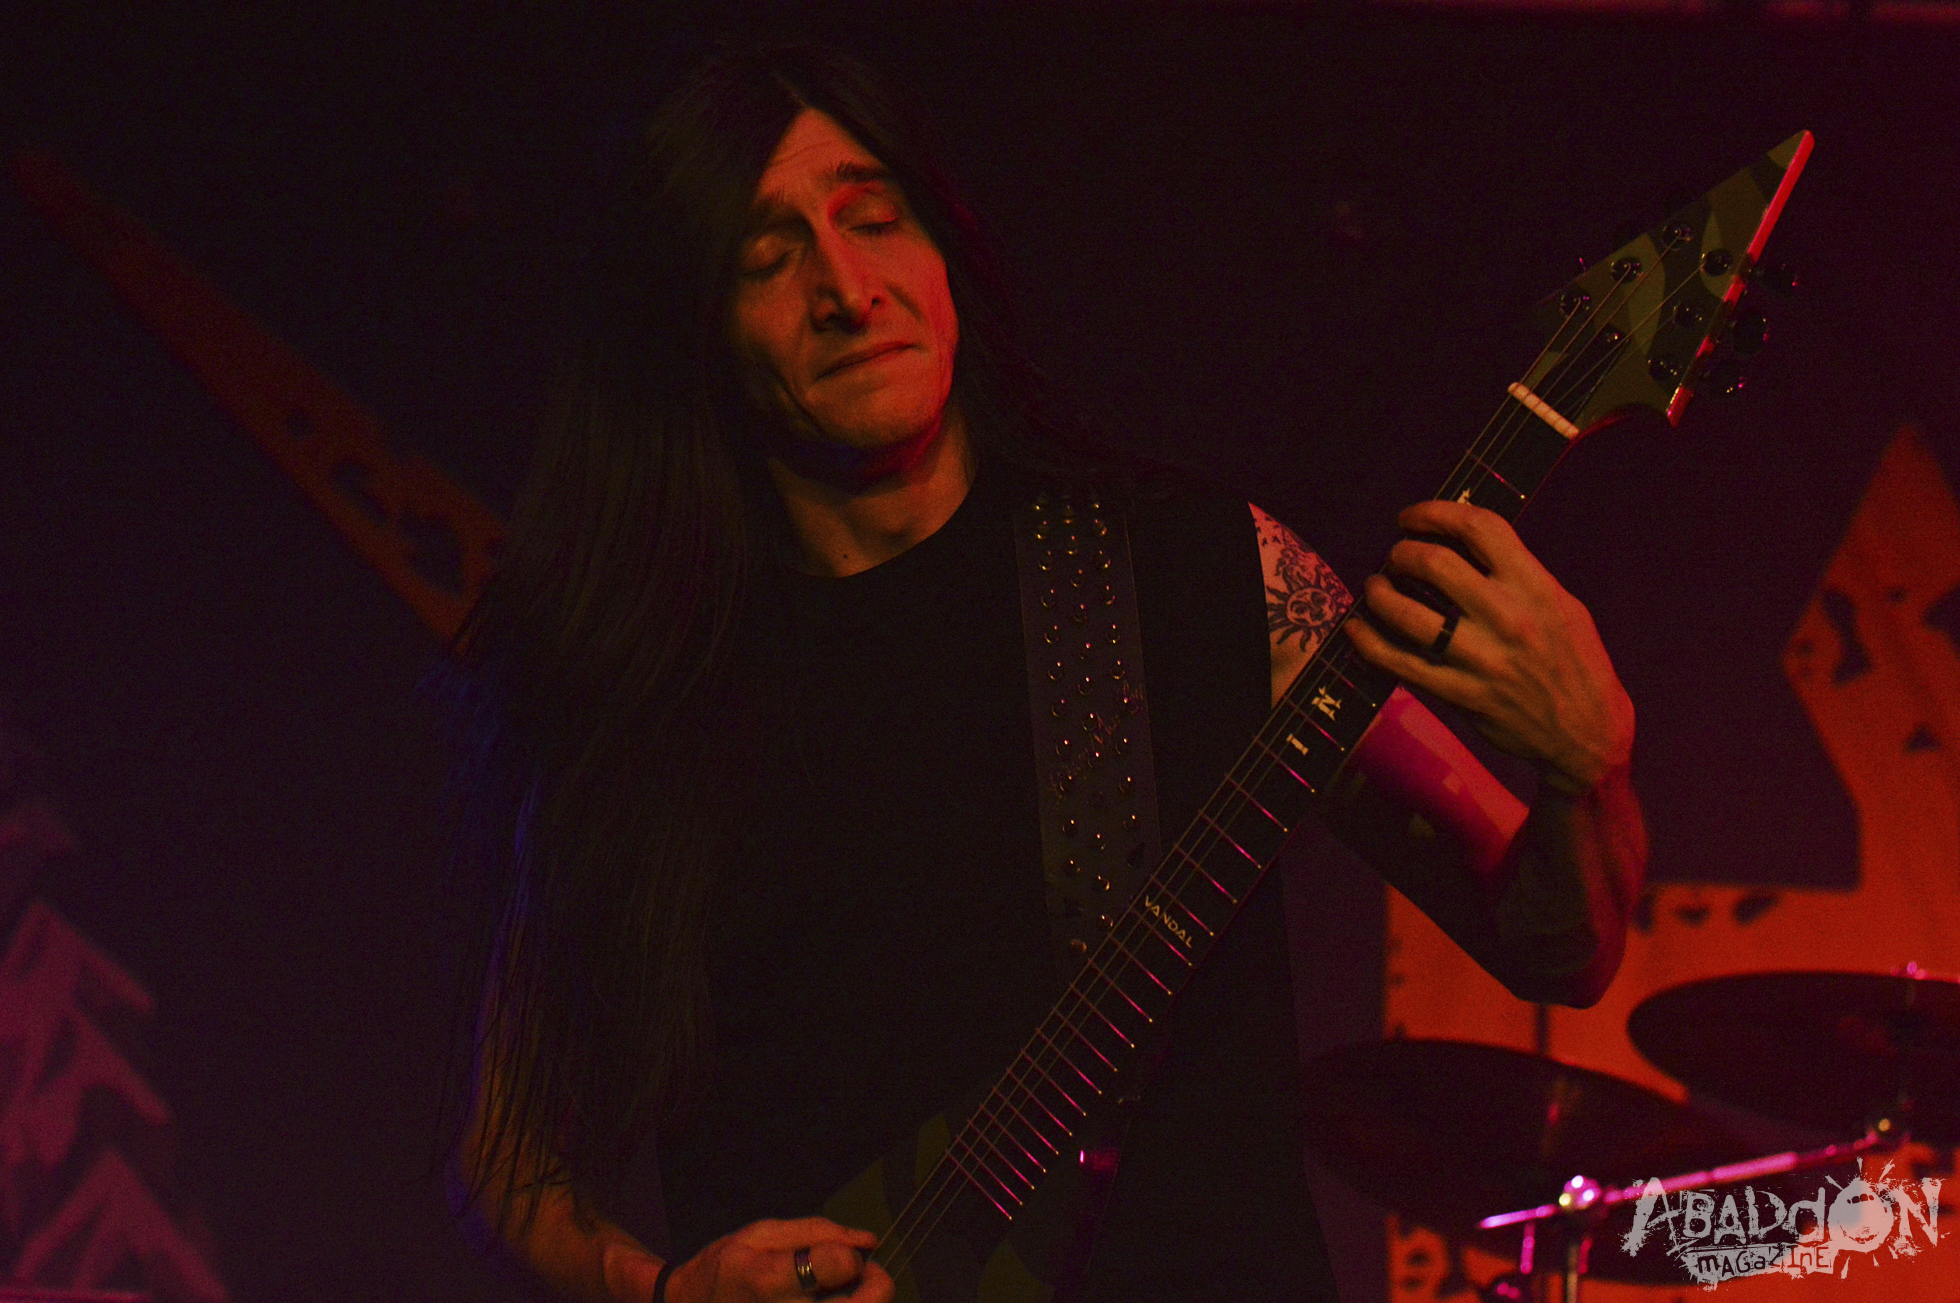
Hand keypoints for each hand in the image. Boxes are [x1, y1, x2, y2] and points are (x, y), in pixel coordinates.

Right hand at [667, 1217, 890, 1302]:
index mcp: (769, 1280)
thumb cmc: (727, 1268)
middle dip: (876, 1287)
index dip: (851, 1256)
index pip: (838, 1265)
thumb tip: (867, 1241)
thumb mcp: (761, 1234)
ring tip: (843, 1293)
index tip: (843, 1256)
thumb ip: (818, 1232)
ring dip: (862, 1302)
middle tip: (863, 1276)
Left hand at [1343, 500, 1633, 793]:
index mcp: (1536, 588)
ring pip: (1406, 612)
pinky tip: (1357, 629)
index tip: (1412, 517)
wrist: (1588, 734)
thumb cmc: (1575, 662)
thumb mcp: (1560, 605)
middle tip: (1396, 557)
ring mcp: (1482, 660)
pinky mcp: (1461, 696)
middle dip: (1402, 551)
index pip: (1479, 527)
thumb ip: (1515, 574)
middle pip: (1433, 562)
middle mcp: (1508, 619)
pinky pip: (1400, 664)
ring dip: (1379, 592)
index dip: (1435, 512)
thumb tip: (1456, 542)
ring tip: (1375, 586)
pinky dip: (1368, 643)